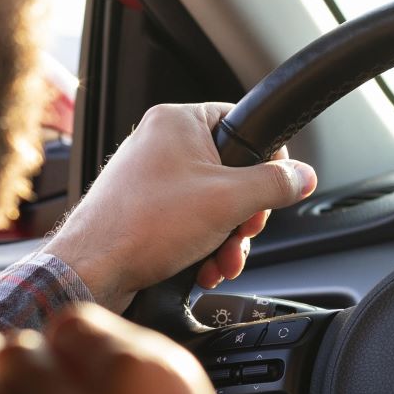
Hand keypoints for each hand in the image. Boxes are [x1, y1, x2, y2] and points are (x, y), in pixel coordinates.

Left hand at [45, 102, 317, 310]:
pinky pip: (188, 221)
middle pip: (231, 171)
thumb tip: (303, 176)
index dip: (267, 161)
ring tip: (221, 261)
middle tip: (243, 232)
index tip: (274, 189)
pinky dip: (202, 245)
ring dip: (226, 237)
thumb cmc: (143, 227)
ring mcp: (149, 178)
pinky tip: (202, 267)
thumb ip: (274, 184)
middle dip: (244, 215)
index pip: (243, 124)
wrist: (90, 272)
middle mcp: (160, 144)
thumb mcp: (229, 201)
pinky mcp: (142, 210)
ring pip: (212, 202)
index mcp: (178, 121)